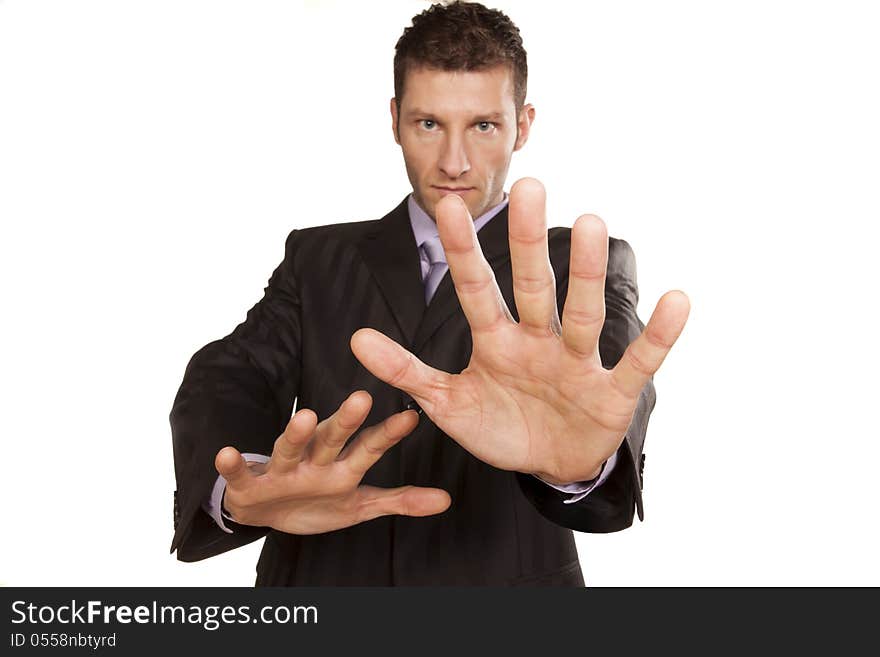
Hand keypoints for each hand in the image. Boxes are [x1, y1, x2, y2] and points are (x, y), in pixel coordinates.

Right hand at [214, 391, 450, 533]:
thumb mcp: (359, 504)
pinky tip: (227, 453)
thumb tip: (445, 500)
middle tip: (361, 398)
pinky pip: (241, 474)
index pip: (369, 446)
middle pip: (332, 438)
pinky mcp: (251, 484)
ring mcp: (283, 470)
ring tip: (304, 416)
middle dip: (346, 421)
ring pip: (289, 448)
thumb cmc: (316, 502)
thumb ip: (399, 500)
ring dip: (295, 434)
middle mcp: (314, 460)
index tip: (412, 417)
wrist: (265, 513)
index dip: (388, 434)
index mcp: (342, 466)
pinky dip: (233, 465)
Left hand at [350, 177, 689, 484]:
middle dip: (529, 242)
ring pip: (582, 312)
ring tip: (593, 222)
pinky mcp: (611, 392)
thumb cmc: (499, 426)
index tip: (445, 206)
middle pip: (532, 286)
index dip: (461, 253)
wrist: (547, 465)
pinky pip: (638, 361)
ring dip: (587, 272)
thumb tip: (356, 338)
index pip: (475, 290)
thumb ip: (407, 371)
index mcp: (495, 342)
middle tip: (530, 186)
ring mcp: (576, 363)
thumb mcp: (448, 403)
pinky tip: (676, 299)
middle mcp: (537, 341)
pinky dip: (658, 335)